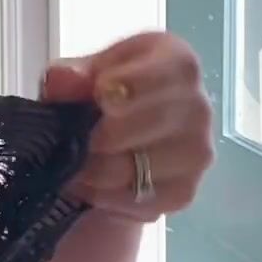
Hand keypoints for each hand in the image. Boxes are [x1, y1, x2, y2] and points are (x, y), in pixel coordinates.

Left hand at [39, 31, 214, 221]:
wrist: (108, 140)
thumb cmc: (96, 93)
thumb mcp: (78, 75)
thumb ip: (70, 75)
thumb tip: (63, 80)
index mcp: (177, 63)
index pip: (174, 69)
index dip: (136, 82)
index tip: (102, 93)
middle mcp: (198, 106)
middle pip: (154, 122)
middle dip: (103, 133)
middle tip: (72, 138)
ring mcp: (197, 152)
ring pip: (143, 166)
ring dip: (98, 169)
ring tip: (72, 162)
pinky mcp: (185, 192)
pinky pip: (142, 199)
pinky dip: (106, 195)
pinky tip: (88, 184)